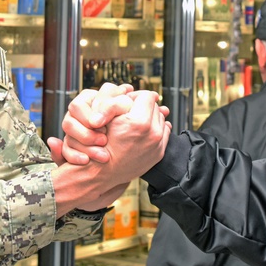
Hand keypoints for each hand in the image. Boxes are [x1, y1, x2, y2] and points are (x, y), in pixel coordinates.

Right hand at [52, 90, 170, 215]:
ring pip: (160, 119)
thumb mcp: (106, 117)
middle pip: (155, 107)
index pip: (147, 96)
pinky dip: (156, 130)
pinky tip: (143, 131)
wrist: (102, 170)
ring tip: (136, 122)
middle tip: (131, 112)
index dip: (136, 96)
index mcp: (140, 122)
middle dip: (143, 107)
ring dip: (150, 118)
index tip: (128, 101)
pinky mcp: (159, 153)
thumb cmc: (101, 143)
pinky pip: (164, 133)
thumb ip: (122, 101)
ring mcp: (157, 144)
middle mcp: (152, 134)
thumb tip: (144, 94)